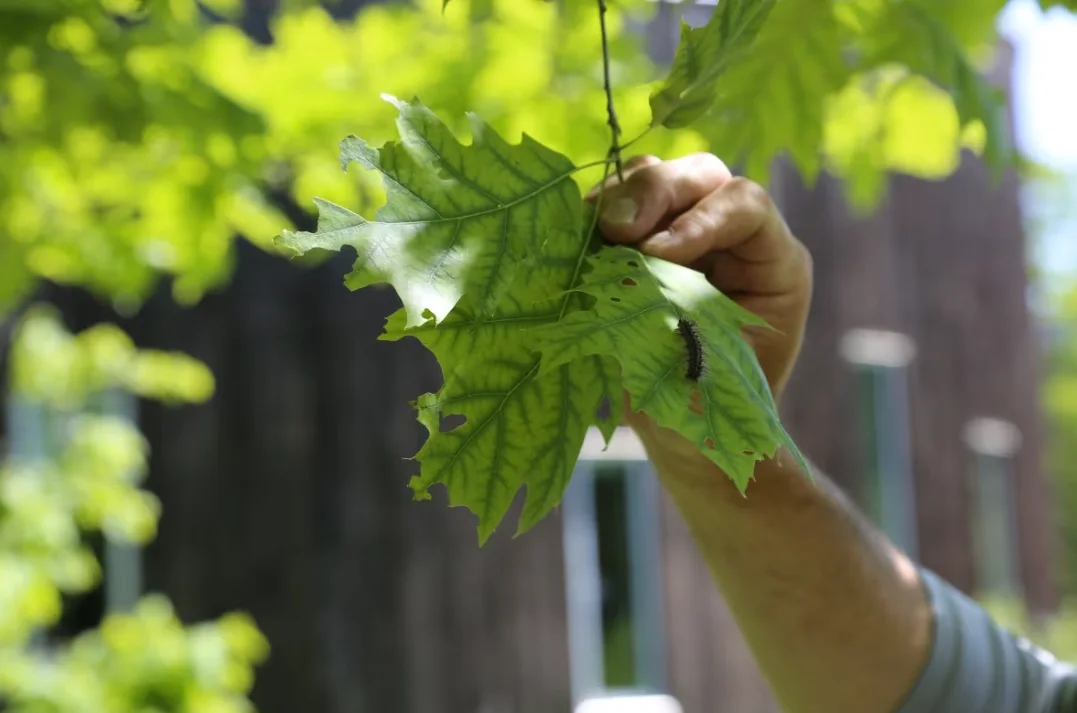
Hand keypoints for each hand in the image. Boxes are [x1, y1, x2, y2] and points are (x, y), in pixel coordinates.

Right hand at [588, 153, 812, 471]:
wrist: (690, 431)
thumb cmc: (712, 412)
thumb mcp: (710, 381)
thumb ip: (682, 334)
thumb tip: (633, 289)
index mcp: (773, 265)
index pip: (746, 206)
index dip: (701, 220)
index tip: (656, 254)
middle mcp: (732, 236)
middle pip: (698, 177)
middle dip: (653, 193)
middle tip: (615, 230)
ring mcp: (682, 232)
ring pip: (652, 179)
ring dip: (616, 200)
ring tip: (590, 233)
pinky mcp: (638, 242)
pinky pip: (612, 207)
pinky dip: (587, 218)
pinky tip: (571, 238)